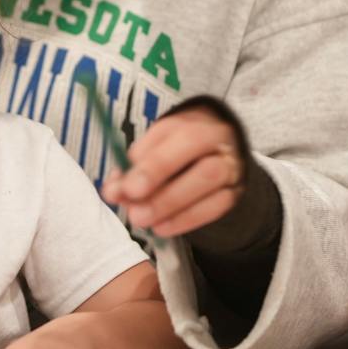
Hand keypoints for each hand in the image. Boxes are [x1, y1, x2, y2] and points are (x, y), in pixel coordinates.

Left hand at [107, 107, 244, 238]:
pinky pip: (216, 206)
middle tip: (133, 203)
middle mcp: (215, 138)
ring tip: (141, 218)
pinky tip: (161, 227)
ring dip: (170, 202)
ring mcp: (230, 164)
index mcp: (192, 121)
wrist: (219, 157)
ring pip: (208, 178)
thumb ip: (132, 169)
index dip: (149, 161)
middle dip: (160, 176)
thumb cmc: (177, 151)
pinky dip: (185, 219)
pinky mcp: (234, 192)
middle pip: (195, 149)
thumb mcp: (154, 151)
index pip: (174, 132)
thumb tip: (112, 191)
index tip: (125, 186)